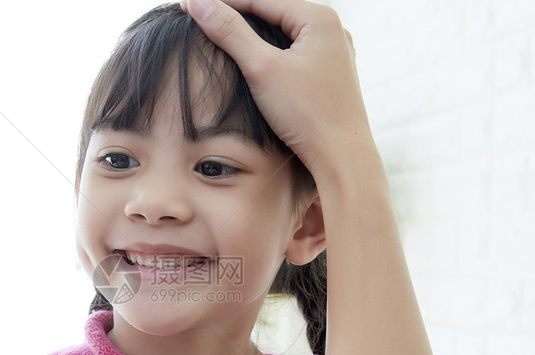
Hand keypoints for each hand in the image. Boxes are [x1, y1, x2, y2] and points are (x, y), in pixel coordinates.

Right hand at [182, 0, 371, 173]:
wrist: (342, 158)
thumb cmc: (308, 114)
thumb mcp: (261, 69)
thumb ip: (229, 33)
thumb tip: (198, 3)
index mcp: (320, 19)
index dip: (225, 2)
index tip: (191, 5)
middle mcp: (333, 30)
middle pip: (274, 13)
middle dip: (239, 15)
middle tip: (203, 16)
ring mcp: (334, 53)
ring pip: (284, 34)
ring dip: (254, 34)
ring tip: (223, 33)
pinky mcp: (331, 75)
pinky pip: (295, 53)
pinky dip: (271, 52)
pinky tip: (255, 60)